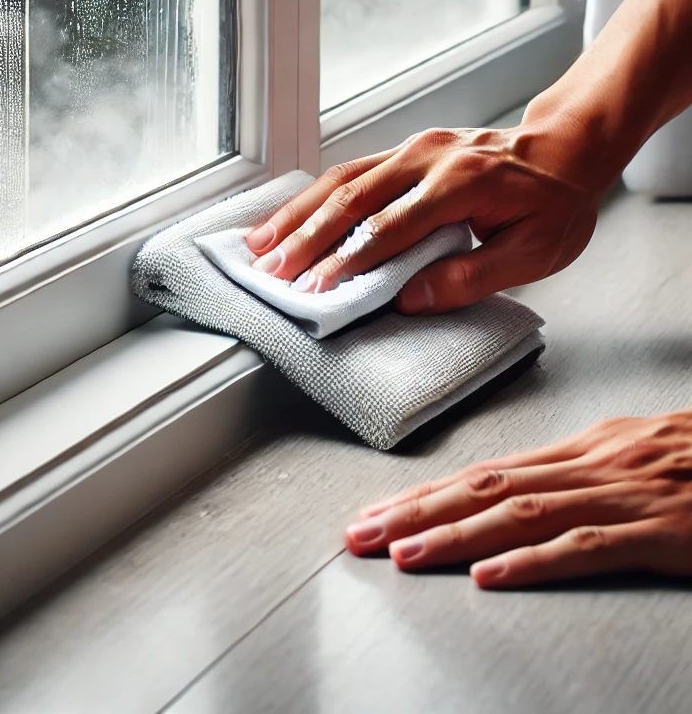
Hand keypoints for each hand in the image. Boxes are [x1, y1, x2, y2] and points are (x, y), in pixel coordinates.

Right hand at [244, 116, 605, 313]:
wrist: (564, 146)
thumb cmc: (555, 202)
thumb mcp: (535, 252)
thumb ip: (472, 276)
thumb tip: (410, 301)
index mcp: (461, 183)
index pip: (391, 228)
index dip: (349, 261)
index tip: (317, 290)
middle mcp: (427, 157)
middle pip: (351, 198)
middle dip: (305, 238)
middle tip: (271, 271)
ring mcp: (411, 148)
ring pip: (340, 179)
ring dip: (296, 213)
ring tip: (259, 244)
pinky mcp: (403, 149)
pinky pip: (349, 171)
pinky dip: (312, 197)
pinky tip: (288, 217)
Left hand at [344, 410, 691, 587]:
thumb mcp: (636, 457)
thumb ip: (578, 473)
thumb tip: (518, 488)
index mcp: (584, 448)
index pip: (486, 471)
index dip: (426, 492)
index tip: (378, 512)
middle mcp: (593, 463)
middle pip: (486, 487)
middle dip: (417, 511)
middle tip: (362, 533)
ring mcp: (626, 494)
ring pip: (521, 512)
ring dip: (454, 534)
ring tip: (402, 553)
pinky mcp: (662, 529)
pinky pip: (589, 546)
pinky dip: (534, 561)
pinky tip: (490, 575)